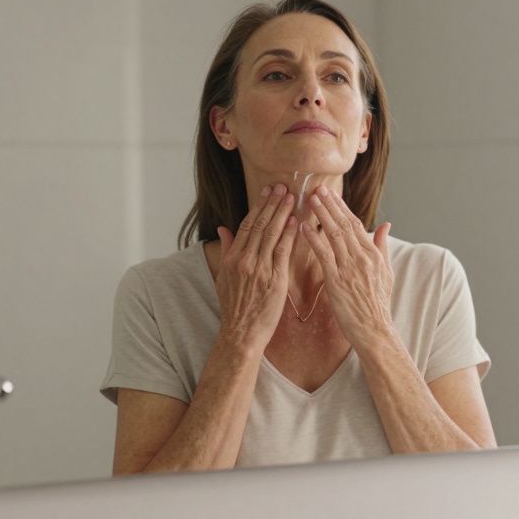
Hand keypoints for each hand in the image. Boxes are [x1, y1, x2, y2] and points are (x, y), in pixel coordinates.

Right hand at [213, 184, 298, 352]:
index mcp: (232, 258)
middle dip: (272, 203)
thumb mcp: (224, 277)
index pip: (246, 225)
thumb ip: (226, 250)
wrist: (241, 332)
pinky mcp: (274, 279)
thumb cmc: (235, 307)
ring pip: (271, 234)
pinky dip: (289, 234)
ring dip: (282, 213)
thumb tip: (222, 229)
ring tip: (292, 196)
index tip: (267, 192)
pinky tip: (296, 221)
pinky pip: (283, 251)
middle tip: (283, 186)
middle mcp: (244, 260)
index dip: (258, 206)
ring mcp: (259, 268)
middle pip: (259, 224)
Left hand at [301, 187, 394, 348]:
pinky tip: (303, 227)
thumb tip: (385, 225)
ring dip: (320, 215)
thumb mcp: (387, 272)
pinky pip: (324, 255)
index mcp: (373, 254)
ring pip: (334, 235)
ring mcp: (350, 268)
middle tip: (316, 188)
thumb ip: (382, 246)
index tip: (330, 193)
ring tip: (309, 200)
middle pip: (344, 224)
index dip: (342, 207)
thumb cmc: (378, 305)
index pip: (356, 224)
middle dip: (330, 204)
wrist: (375, 330)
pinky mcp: (337, 281)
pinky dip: (314, 239)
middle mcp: (362, 257)